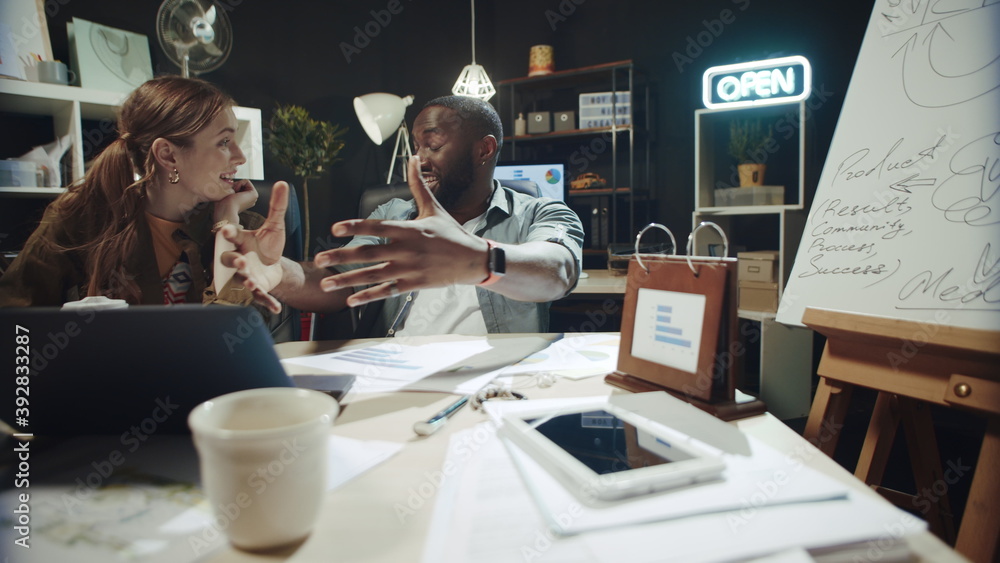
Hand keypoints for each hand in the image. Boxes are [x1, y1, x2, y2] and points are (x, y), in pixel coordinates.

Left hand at [213, 179, 258, 222]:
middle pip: (241, 184)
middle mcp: (250, 200)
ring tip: (233, 194)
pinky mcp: (254, 194)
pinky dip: (239, 184)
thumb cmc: (222, 205)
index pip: (238, 187)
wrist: (226, 210)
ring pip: (244, 183)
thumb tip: (230, 183)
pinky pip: (246, 181)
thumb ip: (229, 190)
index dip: (231, 188)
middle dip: (234, 186)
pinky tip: (236, 192)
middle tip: (231, 195)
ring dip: (236, 186)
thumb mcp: (225, 195)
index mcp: (244, 202)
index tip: (228, 195)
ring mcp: (253, 198)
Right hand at [219, 181, 288, 312]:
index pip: (230, 235)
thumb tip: (284, 183)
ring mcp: (245, 275)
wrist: (273, 265)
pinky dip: (267, 303)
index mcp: (240, 241)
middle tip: (239, 260)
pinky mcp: (256, 289)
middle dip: (232, 261)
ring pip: (240, 279)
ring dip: (245, 281)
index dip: (228, 233)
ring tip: (252, 283)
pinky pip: (259, 297)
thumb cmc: (266, 245)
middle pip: (228, 260)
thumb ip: (277, 207)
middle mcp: (237, 258)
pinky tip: (276, 308)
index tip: (228, 229)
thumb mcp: (275, 225)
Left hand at [313, 156, 488, 306]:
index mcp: (409, 229)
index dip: (355, 227)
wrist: (473, 260)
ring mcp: (409, 269)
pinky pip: (387, 291)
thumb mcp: (434, 208)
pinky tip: (351, 301)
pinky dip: (368, 296)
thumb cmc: (452, 233)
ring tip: (326, 283)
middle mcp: (406, 250)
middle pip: (368, 253)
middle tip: (318, 259)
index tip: (334, 228)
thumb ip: (418, 185)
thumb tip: (413, 157)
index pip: (376, 227)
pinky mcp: (414, 285)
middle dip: (340, 256)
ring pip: (373, 275)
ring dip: (347, 280)